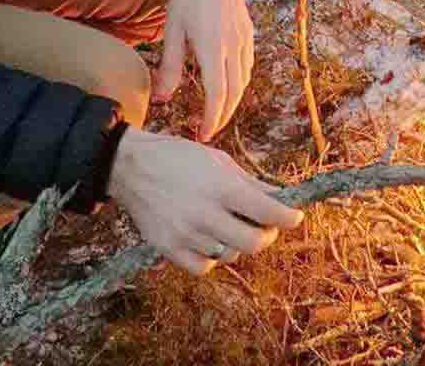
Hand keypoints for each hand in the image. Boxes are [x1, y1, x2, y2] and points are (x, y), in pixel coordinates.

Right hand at [108, 128, 302, 274]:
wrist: (130, 166)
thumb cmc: (179, 157)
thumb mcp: (218, 160)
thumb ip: (251, 182)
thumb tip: (281, 197)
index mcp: (220, 186)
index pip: (267, 211)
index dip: (289, 218)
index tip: (295, 217)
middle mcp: (203, 213)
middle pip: (253, 243)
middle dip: (266, 236)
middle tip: (265, 227)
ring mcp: (184, 234)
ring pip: (229, 255)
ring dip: (236, 243)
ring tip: (228, 225)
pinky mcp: (166, 248)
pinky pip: (202, 268)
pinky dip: (212, 258)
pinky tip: (209, 240)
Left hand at [155, 0, 252, 140]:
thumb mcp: (172, 31)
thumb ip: (169, 67)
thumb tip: (161, 99)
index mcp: (212, 46)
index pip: (217, 94)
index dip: (212, 119)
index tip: (203, 135)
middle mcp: (233, 46)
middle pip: (234, 93)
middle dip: (223, 117)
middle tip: (208, 131)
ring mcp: (245, 40)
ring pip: (243, 82)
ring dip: (232, 102)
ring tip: (216, 113)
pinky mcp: (249, 34)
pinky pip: (247, 66)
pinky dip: (239, 83)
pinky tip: (227, 86)